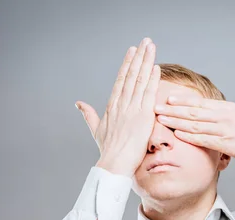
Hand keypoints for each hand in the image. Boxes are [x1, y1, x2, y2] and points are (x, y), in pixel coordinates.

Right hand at [74, 37, 159, 176]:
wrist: (113, 163)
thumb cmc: (107, 151)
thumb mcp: (96, 130)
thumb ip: (89, 115)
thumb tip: (78, 104)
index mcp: (112, 106)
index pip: (121, 80)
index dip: (128, 64)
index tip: (133, 51)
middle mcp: (121, 104)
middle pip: (131, 75)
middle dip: (139, 57)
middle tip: (145, 41)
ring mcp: (132, 109)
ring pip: (139, 81)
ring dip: (146, 62)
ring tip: (151, 47)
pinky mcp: (142, 117)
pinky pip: (148, 95)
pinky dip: (152, 80)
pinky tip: (156, 67)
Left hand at [153, 72, 234, 162]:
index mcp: (229, 108)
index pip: (201, 103)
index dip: (183, 100)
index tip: (168, 98)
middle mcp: (225, 117)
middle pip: (194, 112)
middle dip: (173, 110)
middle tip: (155, 107)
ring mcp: (226, 130)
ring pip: (196, 125)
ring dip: (176, 122)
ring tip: (161, 119)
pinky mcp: (229, 145)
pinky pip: (205, 140)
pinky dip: (190, 137)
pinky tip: (177, 134)